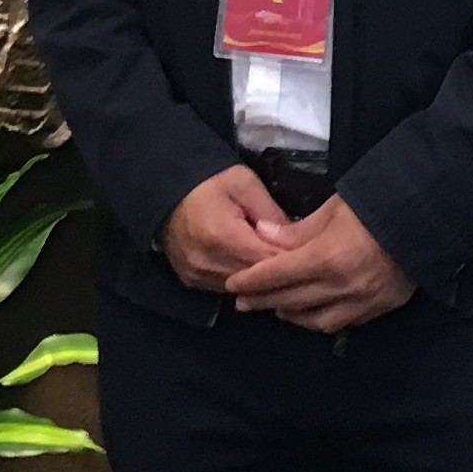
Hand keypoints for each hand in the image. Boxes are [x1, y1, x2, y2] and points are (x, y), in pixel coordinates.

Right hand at [160, 164, 296, 292]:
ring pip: (241, 290)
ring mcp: (197, 275)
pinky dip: (240, 282)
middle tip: (297, 263)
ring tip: (275, 267)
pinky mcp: (191, 281)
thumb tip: (295, 241)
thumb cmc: (208, 181)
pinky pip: (224, 289)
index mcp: (223, 236)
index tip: (308, 254)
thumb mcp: (244, 184)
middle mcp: (207, 263)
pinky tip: (251, 268)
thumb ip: (271, 213)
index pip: (268, 262)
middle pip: (256, 281)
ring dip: (259, 281)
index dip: (291, 260)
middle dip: (277, 273)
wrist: (164, 188)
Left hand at [227, 196, 413, 332]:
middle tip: (243, 302)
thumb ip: (296, 231)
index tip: (233, 285)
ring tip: (275, 307)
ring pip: (314, 320)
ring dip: (290, 314)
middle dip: (263, 301)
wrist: (423, 221)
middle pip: (291, 300)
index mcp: (326, 258)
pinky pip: (340, 323)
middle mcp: (341, 287)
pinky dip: (320, 320)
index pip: (278, 275)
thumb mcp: (333, 210)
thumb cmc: (374, 207)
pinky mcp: (377, 309)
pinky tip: (310, 314)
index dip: (252, 281)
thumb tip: (263, 236)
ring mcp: (361, 302)